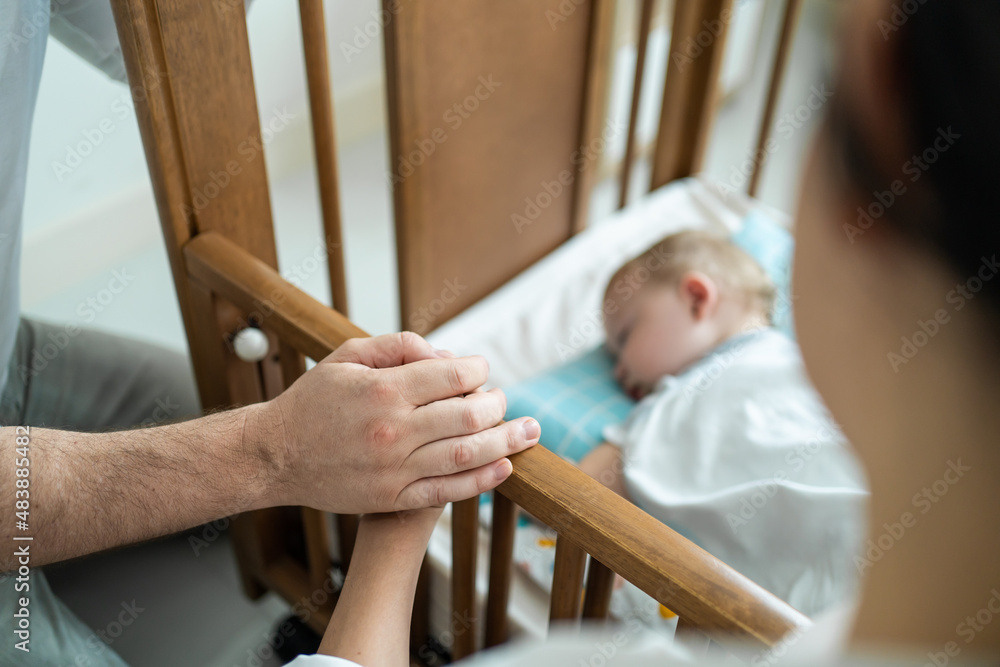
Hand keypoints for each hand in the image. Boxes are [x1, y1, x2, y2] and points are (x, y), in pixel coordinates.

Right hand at [247, 332, 538, 513]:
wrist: (275, 456)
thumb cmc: (312, 402)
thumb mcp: (346, 357)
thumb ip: (398, 346)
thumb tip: (445, 354)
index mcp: (383, 390)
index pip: (451, 375)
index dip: (477, 369)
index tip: (483, 369)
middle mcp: (393, 429)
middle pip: (468, 414)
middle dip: (497, 404)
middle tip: (504, 399)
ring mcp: (394, 468)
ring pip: (466, 454)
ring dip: (506, 441)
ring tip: (530, 431)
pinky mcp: (392, 497)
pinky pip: (447, 491)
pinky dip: (482, 480)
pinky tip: (504, 466)